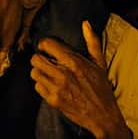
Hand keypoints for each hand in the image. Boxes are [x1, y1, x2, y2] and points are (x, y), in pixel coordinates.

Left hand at [31, 21, 132, 138]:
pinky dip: (42, 84)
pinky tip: (51, 84)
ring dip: (39, 71)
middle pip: (36, 59)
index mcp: (74, 62)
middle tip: (46, 60)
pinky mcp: (53, 100)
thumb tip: (86, 23)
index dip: (44, 44)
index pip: (47, 44)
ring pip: (34, 73)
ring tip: (48, 72)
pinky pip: (37, 87)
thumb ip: (92, 41)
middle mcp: (63, 74)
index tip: (46, 47)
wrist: (102, 115)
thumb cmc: (101, 88)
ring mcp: (57, 88)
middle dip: (39, 57)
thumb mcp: (100, 63)